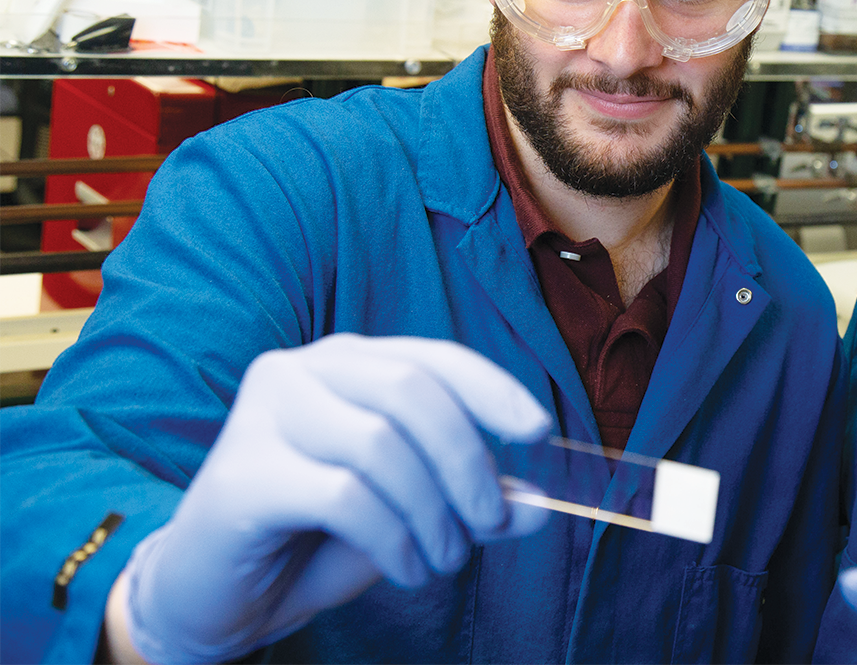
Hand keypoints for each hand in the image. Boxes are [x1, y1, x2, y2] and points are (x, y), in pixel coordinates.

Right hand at [121, 334, 552, 664]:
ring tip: (442, 557)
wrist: (219, 593)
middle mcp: (300, 371)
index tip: (538, 431)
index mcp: (348, 362)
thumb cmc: (319, 538)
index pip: (435, 358)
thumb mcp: (414, 514)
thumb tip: (543, 505)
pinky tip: (404, 567)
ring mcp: (262, 415)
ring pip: (381, 446)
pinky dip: (392, 538)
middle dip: (467, 462)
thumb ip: (474, 502)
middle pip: (412, 392)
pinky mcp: (240, 472)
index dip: (493, 390)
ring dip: (432, 513)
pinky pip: (344, 495)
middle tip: (490, 523)